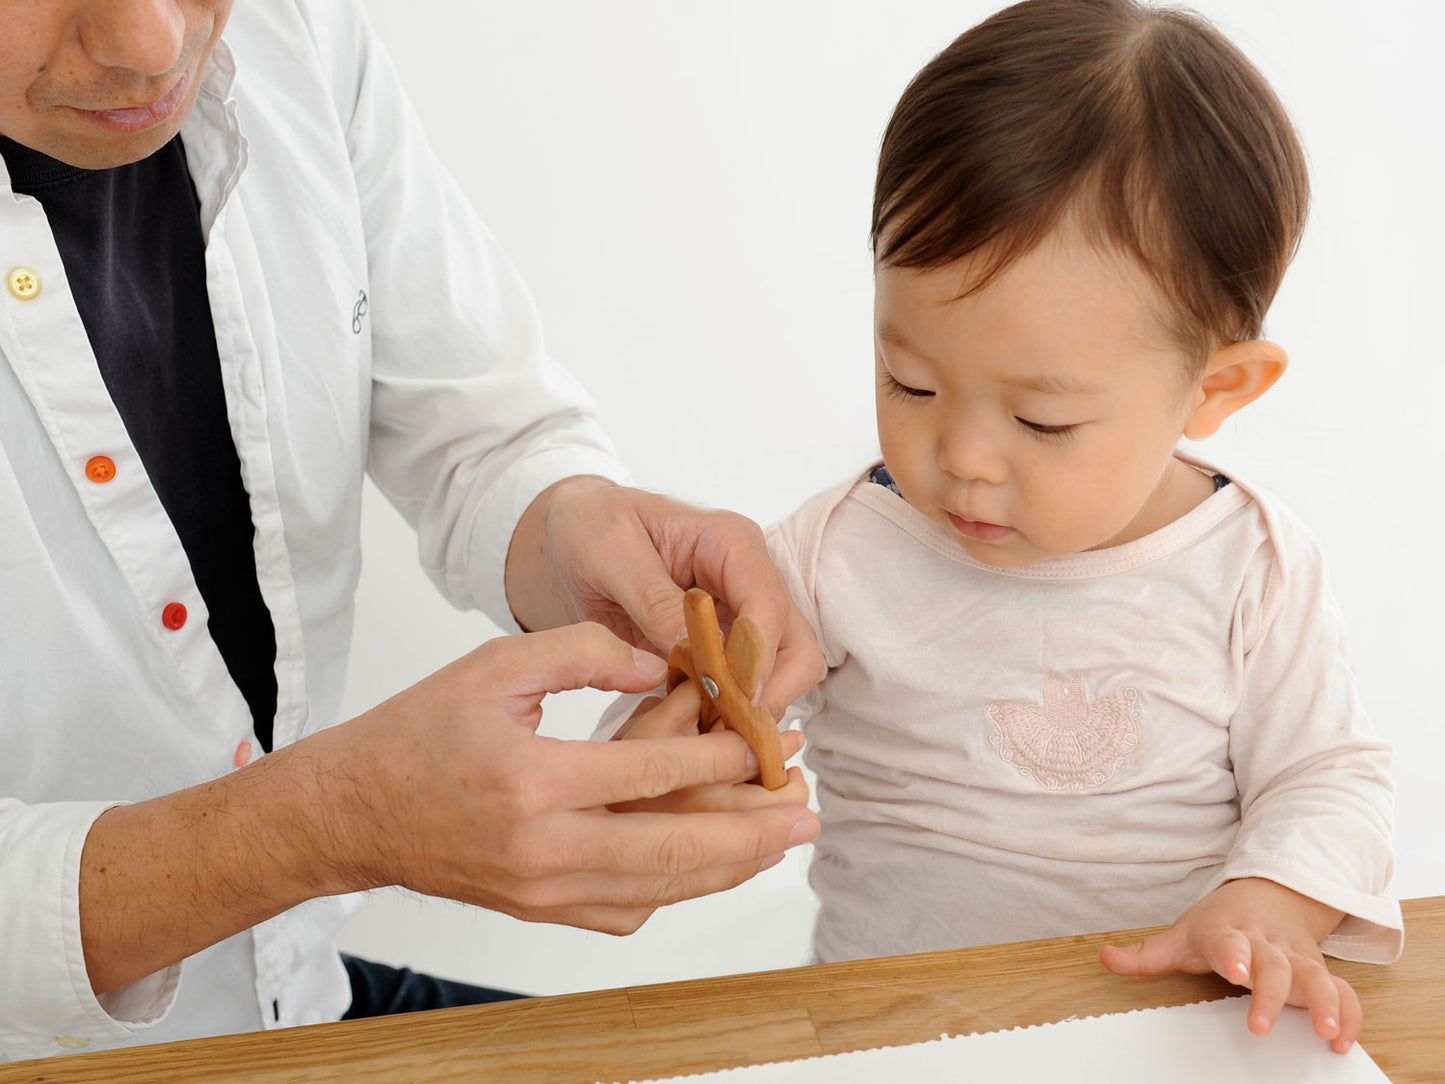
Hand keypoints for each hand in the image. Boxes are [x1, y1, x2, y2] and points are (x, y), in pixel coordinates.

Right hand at [310, 622, 818, 933]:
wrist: (352, 812)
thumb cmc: (419, 732)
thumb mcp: (495, 666)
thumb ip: (583, 651)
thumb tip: (662, 663)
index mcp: (531, 782)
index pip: (650, 772)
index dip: (718, 756)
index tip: (766, 741)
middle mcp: (542, 852)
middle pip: (672, 850)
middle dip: (751, 833)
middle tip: (807, 815)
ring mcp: (542, 893)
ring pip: (658, 890)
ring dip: (726, 867)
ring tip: (778, 843)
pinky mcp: (540, 911)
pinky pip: (626, 912)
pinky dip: (675, 890)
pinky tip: (709, 866)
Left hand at [505, 478, 823, 719]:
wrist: (573, 539)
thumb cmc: (591, 528)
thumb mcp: (609, 552)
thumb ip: (652, 598)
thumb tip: (689, 649)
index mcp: (730, 544)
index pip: (768, 604)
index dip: (757, 657)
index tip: (732, 699)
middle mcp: (748, 581)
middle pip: (796, 649)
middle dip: (770, 694)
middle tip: (724, 729)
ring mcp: (740, 619)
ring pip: (780, 677)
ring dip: (751, 711)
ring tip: (702, 734)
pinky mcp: (723, 651)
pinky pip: (744, 692)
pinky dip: (727, 716)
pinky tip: (690, 730)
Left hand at [1099, 878, 1357, 1052]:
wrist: (1270, 893)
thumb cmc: (1221, 922)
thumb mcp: (1182, 933)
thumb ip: (1146, 953)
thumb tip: (1105, 958)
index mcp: (1228, 932)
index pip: (1228, 941)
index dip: (1232, 954)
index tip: (1234, 970)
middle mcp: (1266, 944)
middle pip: (1273, 965)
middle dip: (1271, 993)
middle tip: (1262, 1025)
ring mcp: (1296, 957)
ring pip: (1315, 976)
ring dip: (1324, 1003)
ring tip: (1326, 1033)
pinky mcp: (1319, 971)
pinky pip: (1342, 990)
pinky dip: (1348, 1014)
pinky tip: (1343, 1039)